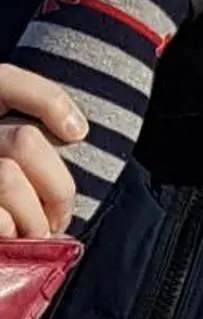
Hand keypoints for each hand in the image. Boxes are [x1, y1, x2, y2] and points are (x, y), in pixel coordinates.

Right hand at [0, 65, 85, 238]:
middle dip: (57, 187)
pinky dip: (10, 231)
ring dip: (35, 217)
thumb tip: (77, 136)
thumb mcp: (17, 154)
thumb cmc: (8, 193)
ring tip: (39, 233)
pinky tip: (11, 237)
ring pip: (8, 179)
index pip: (6, 80)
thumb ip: (35, 145)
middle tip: (61, 217)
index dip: (47, 99)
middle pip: (23, 141)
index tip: (79, 132)